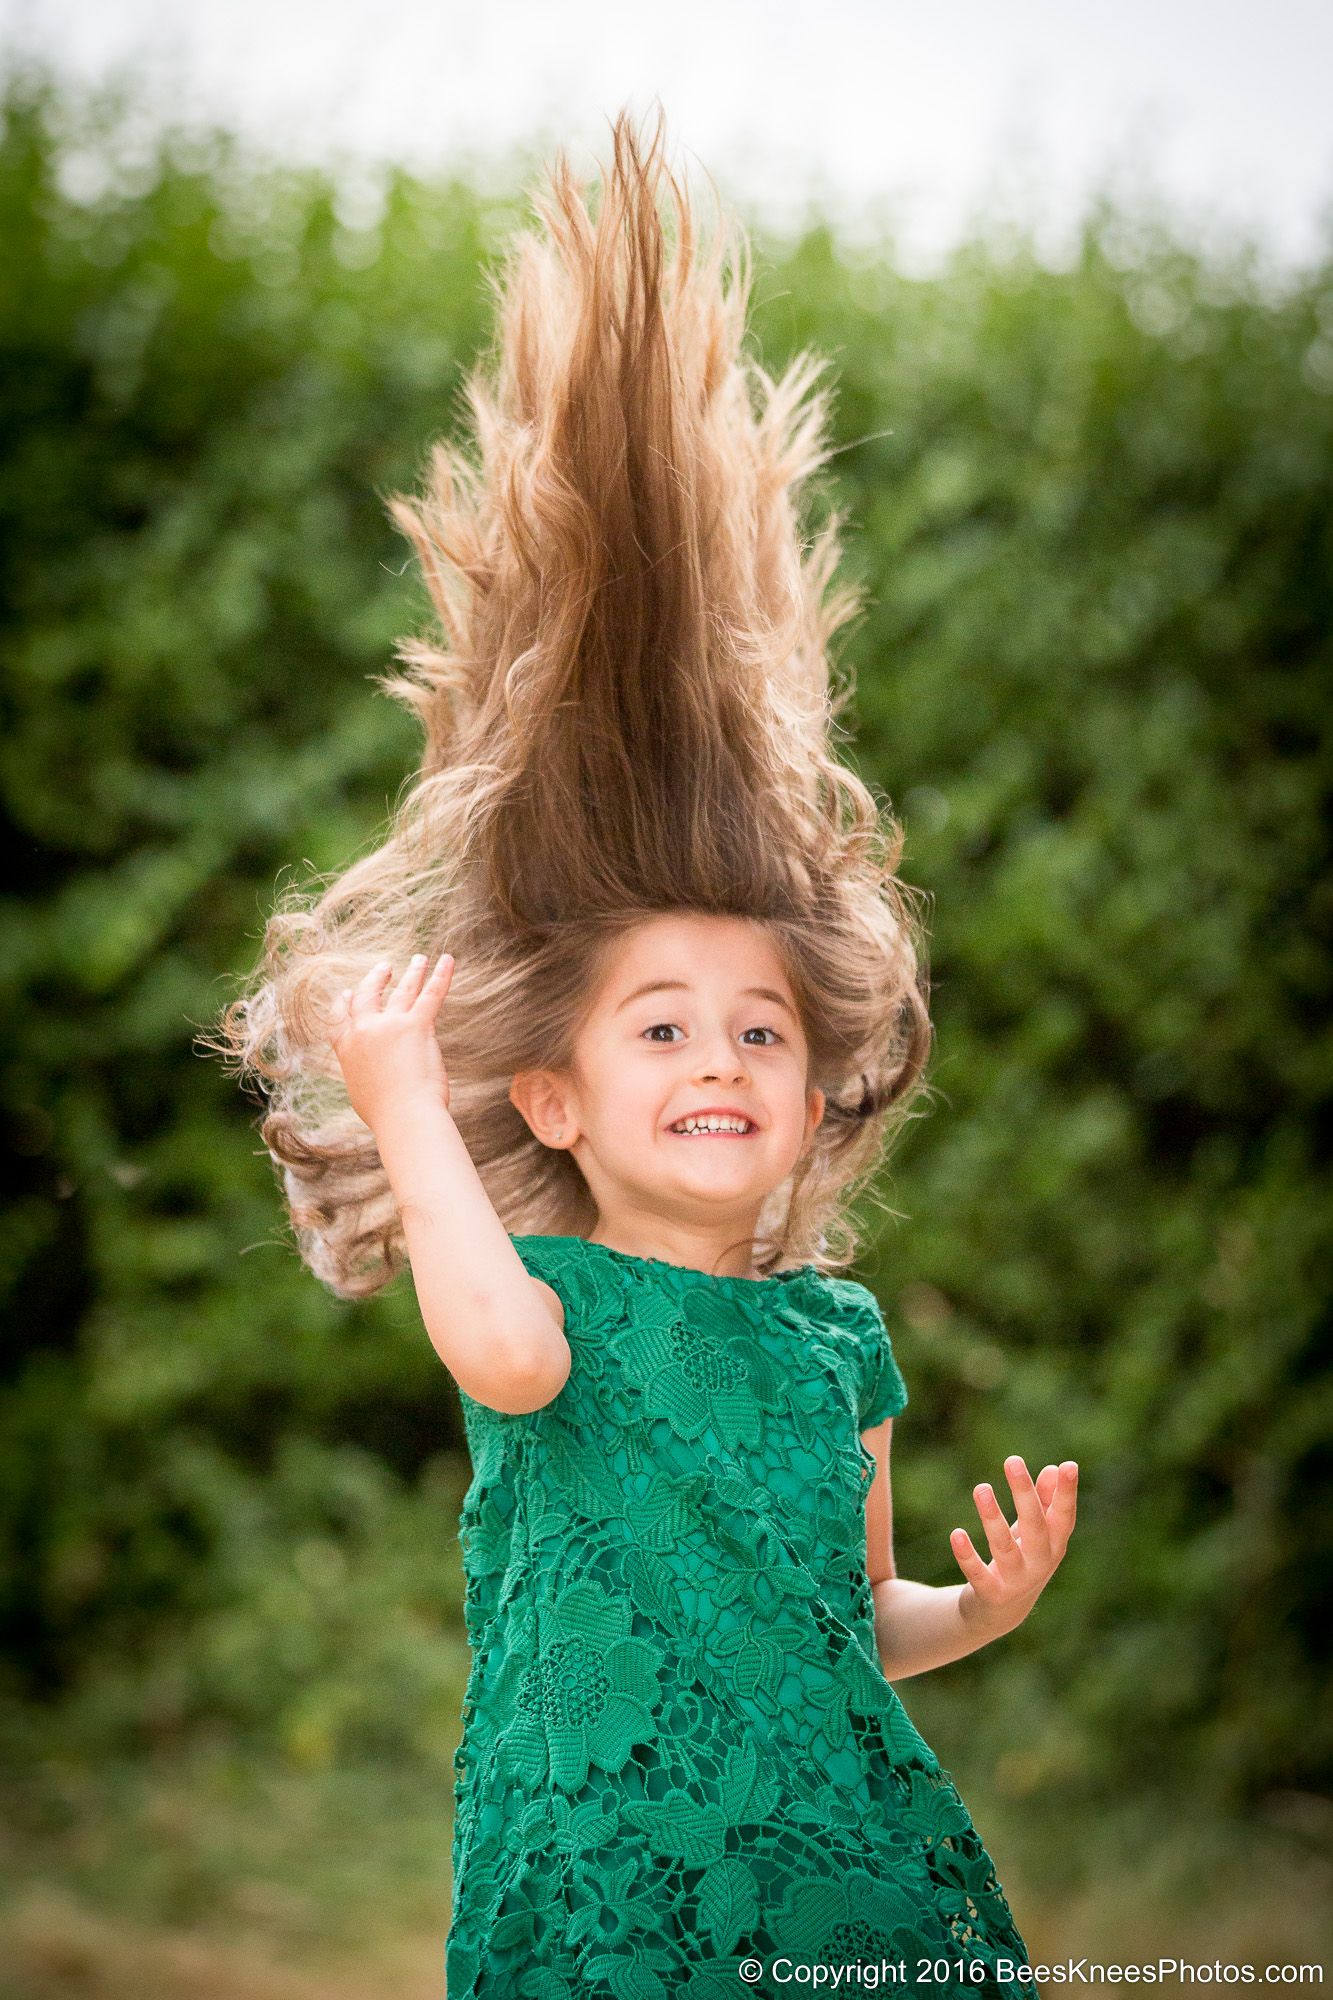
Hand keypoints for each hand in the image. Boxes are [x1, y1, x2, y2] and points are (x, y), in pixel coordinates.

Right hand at [329, 953, 455, 1129]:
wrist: (404, 1116)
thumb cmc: (387, 1115)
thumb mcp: (362, 1094)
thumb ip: (364, 1074)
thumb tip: (374, 1075)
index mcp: (347, 1049)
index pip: (339, 1019)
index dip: (343, 1003)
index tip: (346, 993)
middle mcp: (365, 1031)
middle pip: (368, 996)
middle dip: (376, 979)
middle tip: (385, 967)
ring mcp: (391, 1025)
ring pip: (403, 990)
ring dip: (412, 971)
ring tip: (419, 958)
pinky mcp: (417, 1025)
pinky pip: (431, 993)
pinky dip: (441, 975)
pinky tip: (448, 960)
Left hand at [951, 1456, 1077, 1635]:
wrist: (1001, 1612)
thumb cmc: (1022, 1560)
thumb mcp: (1034, 1533)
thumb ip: (1044, 1502)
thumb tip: (1052, 1468)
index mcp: (1054, 1545)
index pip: (1064, 1517)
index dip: (1067, 1493)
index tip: (1069, 1466)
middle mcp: (1040, 1563)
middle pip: (1034, 1526)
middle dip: (1024, 1493)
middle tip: (1012, 1460)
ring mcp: (1016, 1581)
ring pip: (1004, 1547)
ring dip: (992, 1518)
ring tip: (981, 1488)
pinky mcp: (991, 1593)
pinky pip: (978, 1573)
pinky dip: (967, 1555)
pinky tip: (957, 1534)